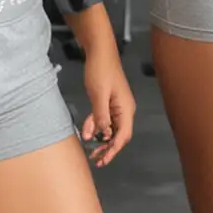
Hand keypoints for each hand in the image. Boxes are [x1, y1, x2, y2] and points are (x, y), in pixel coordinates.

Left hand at [81, 47, 135, 167]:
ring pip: (110, 128)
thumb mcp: (99, 95)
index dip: (114, 149)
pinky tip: (87, 130)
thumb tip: (103, 134)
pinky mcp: (109, 102)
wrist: (100, 52)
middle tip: (96, 159)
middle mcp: (124, 110)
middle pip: (118, 135)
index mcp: (126, 109)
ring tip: (89, 146)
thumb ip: (101, 116)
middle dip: (107, 147)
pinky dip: (96, 125)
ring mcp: (117, 106)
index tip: (103, 159)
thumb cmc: (101, 71)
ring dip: (100, 137)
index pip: (123, 135)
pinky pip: (104, 119)